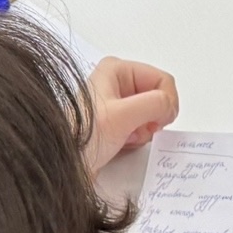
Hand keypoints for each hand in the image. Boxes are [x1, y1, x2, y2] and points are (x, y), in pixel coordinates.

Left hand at [81, 56, 178, 176]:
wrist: (62, 164)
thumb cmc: (83, 136)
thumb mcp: (122, 115)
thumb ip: (153, 103)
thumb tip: (169, 105)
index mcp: (118, 69)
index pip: (162, 80)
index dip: (166, 102)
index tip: (157, 122)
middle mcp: (118, 82)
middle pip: (158, 97)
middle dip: (154, 117)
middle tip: (138, 129)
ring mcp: (118, 103)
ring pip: (152, 113)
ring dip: (146, 130)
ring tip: (127, 137)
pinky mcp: (116, 122)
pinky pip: (142, 126)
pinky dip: (139, 137)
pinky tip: (123, 142)